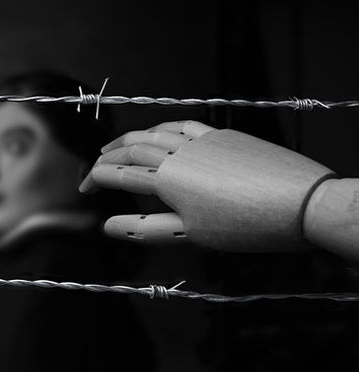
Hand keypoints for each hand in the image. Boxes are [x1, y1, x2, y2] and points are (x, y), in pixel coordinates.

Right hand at [80, 121, 335, 251]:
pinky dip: (163, 127)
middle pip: (132, 149)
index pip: (119, 175)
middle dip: (108, 157)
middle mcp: (178, 153)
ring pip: (155, 133)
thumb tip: (107, 225)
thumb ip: (144, 229)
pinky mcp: (223, 136)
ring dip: (131, 138)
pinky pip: (184, 124)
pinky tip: (161, 131)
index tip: (84, 189)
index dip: (96, 180)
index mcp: (166, 179)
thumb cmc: (242, 225)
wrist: (299, 203)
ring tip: (118, 145)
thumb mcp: (189, 235)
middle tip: (95, 168)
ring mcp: (202, 140)